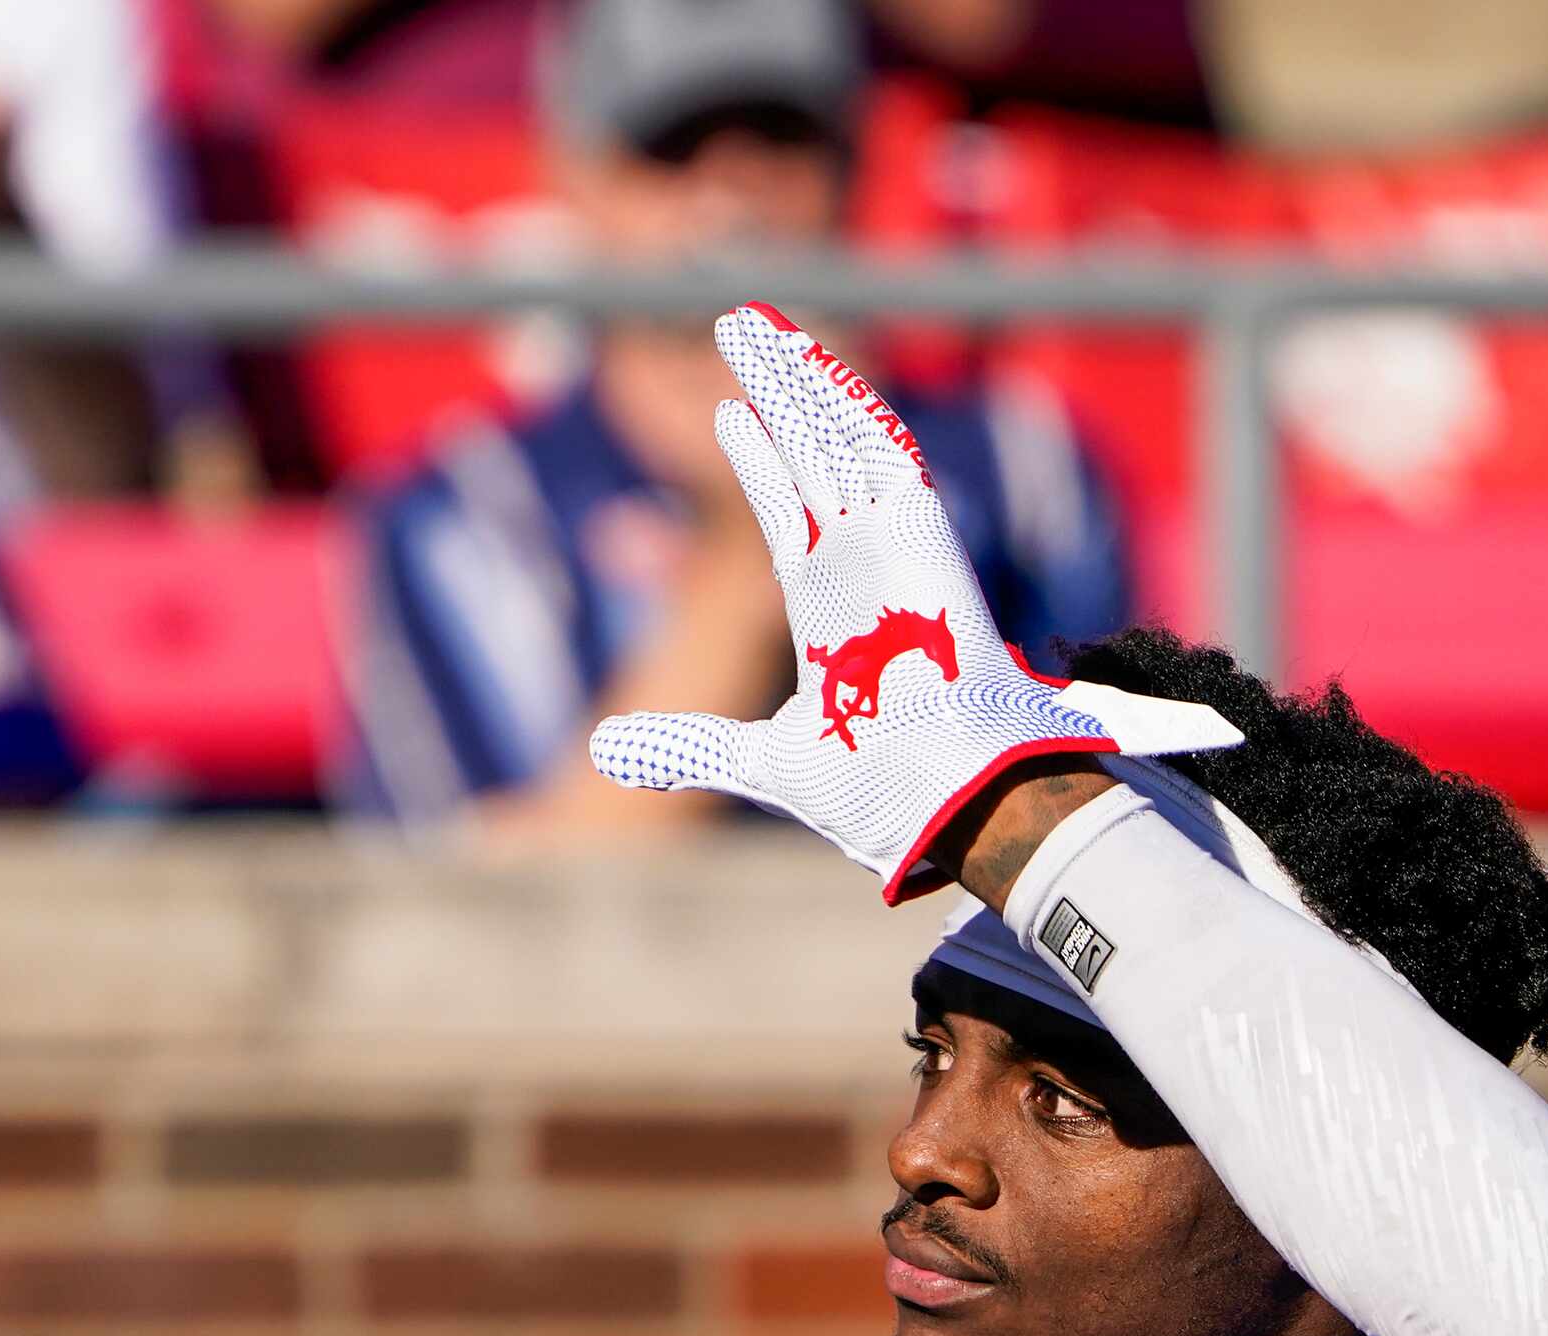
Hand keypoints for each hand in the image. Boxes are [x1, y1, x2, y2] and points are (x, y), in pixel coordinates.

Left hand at [587, 304, 1241, 901]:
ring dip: (798, 378)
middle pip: (810, 454)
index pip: (787, 512)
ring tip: (752, 322)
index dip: (759, 460)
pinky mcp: (921, 536)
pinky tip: (809, 364)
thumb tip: (607, 750)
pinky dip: (849, 408)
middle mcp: (859, 566)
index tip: (728, 413)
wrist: (940, 802)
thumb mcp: (759, 760)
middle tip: (737, 326)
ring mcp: (890, 546)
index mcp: (829, 611)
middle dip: (776, 390)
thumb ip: (687, 745)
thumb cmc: (874, 792)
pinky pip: (884, 453)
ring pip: (839, 437)